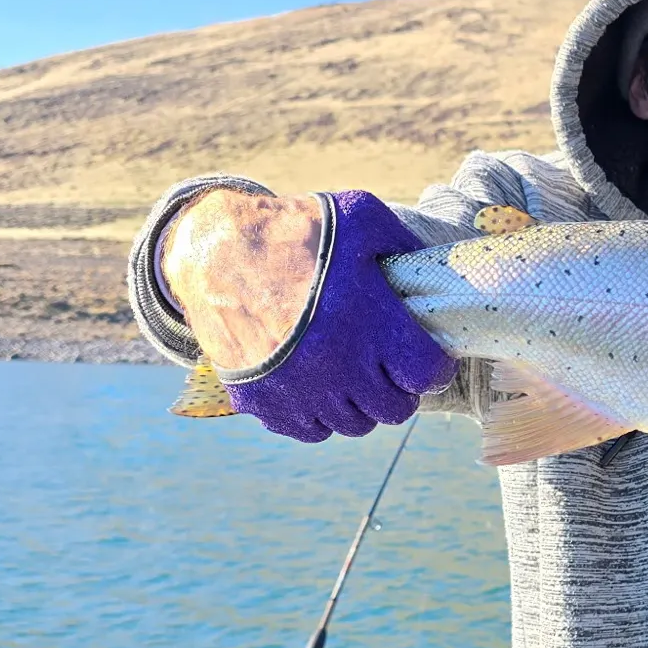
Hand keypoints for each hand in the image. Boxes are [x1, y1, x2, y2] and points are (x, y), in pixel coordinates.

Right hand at [168, 188, 454, 442]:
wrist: (214, 250)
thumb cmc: (293, 231)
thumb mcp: (359, 216)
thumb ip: (402, 242)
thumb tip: (429, 272)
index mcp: (368, 321)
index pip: (425, 373)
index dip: (432, 366)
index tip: (426, 356)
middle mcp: (337, 365)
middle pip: (394, 409)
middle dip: (400, 390)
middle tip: (390, 369)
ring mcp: (299, 390)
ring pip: (353, 425)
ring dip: (361, 404)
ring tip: (354, 377)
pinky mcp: (264, 403)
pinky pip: (309, 431)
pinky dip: (320, 416)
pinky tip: (319, 386)